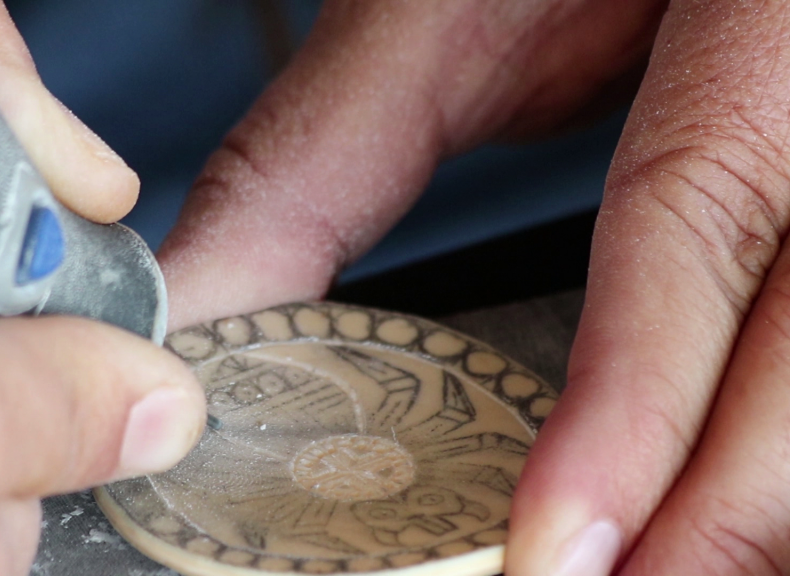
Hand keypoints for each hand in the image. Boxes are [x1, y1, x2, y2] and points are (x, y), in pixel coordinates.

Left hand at [160, 1, 789, 573]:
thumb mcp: (442, 23)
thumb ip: (327, 159)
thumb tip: (209, 301)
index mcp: (747, 14)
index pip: (699, 220)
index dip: (636, 406)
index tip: (557, 554)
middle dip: (721, 515)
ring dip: (756, 508)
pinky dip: (770, 453)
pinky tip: (718, 514)